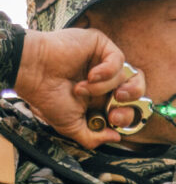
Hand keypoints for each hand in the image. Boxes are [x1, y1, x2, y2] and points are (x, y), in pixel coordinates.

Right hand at [12, 29, 145, 148]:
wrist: (31, 73)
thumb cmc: (47, 97)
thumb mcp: (71, 125)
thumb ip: (93, 137)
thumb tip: (116, 138)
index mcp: (102, 97)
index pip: (130, 106)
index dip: (128, 115)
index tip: (112, 120)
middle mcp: (107, 79)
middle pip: (138, 90)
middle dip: (129, 103)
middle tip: (113, 110)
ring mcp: (104, 61)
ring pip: (127, 76)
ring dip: (105, 88)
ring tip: (82, 89)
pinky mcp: (101, 45)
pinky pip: (119, 59)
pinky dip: (106, 72)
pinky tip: (89, 75)